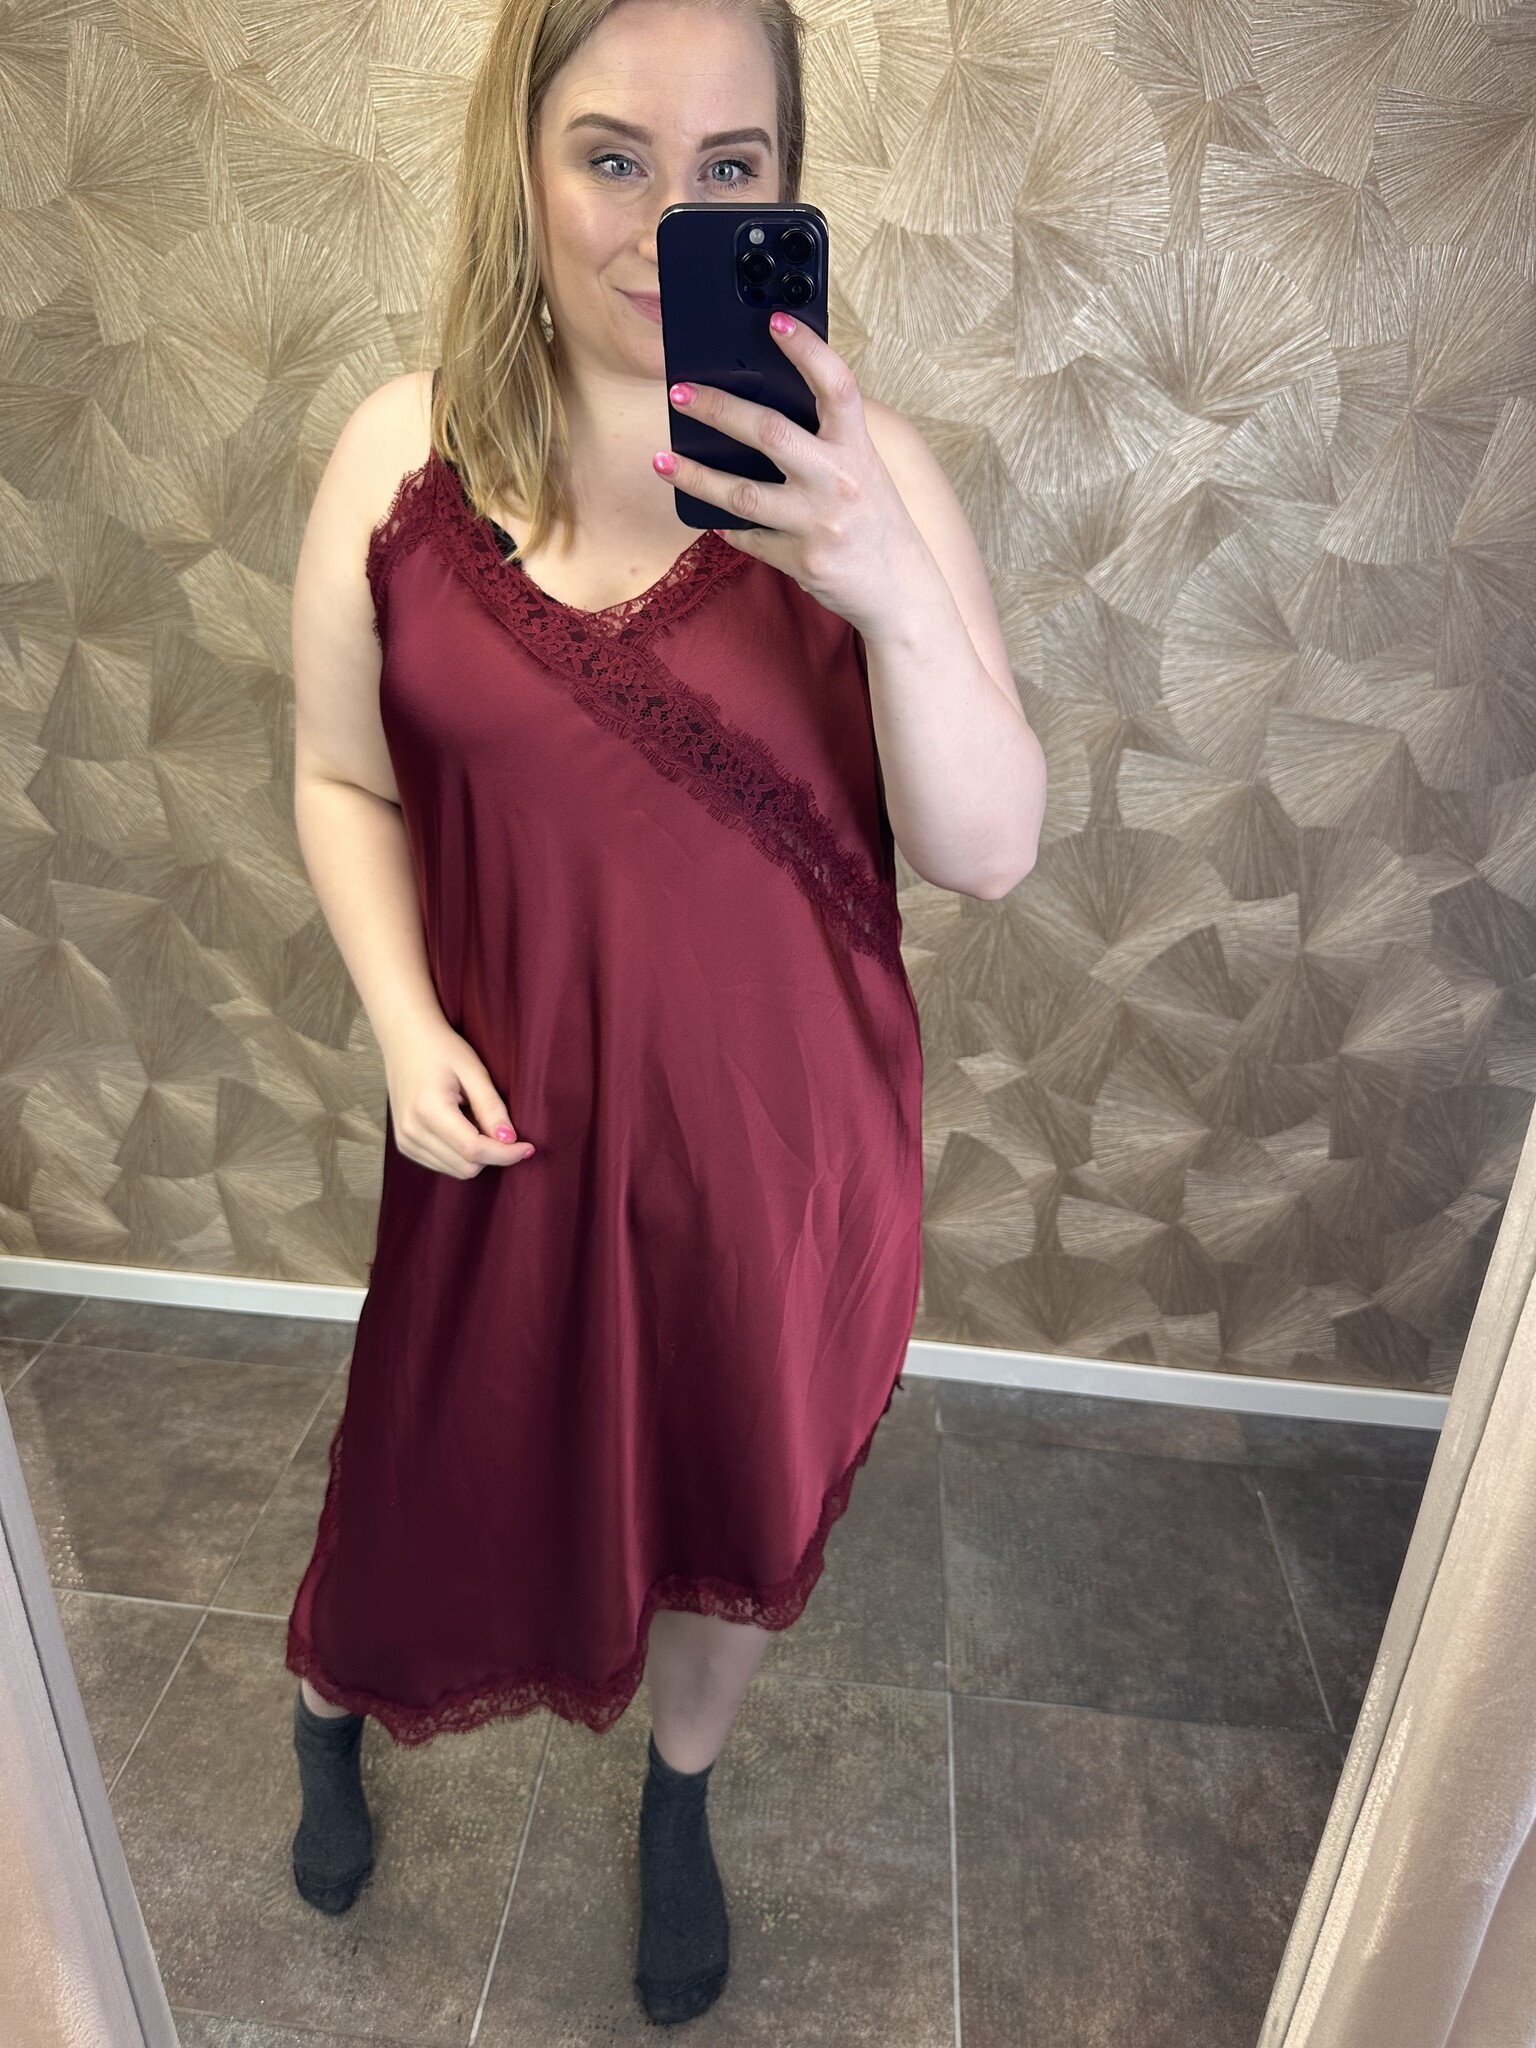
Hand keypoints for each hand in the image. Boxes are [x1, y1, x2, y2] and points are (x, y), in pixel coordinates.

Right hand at [382, 1017, 535, 1177]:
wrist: (404, 1039)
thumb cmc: (441, 1049)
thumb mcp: (473, 1071)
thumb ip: (492, 1108)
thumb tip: (510, 1140)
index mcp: (428, 1110)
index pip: (473, 1150)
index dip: (506, 1154)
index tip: (528, 1148)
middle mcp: (411, 1131)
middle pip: (466, 1167)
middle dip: (493, 1154)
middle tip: (501, 1127)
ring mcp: (405, 1141)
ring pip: (456, 1171)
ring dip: (477, 1155)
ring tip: (476, 1120)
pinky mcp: (406, 1145)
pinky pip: (443, 1165)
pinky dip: (461, 1154)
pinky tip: (462, 1127)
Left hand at [652, 312, 924, 637]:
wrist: (903, 592)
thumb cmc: (875, 520)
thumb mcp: (863, 470)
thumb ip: (825, 439)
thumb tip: (761, 404)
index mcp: (858, 448)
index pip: (837, 386)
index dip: (808, 350)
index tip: (775, 320)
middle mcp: (840, 481)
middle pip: (769, 433)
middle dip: (718, 409)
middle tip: (679, 393)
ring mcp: (819, 524)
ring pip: (742, 494)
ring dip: (696, 476)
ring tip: (662, 461)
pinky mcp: (803, 561)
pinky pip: (749, 538)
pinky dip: (727, 526)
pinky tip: (708, 515)